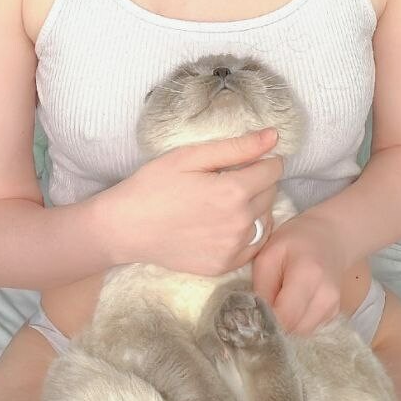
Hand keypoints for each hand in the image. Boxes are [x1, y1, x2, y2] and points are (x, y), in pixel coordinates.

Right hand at [107, 127, 282, 276]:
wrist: (125, 227)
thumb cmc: (153, 185)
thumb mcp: (191, 156)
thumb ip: (237, 147)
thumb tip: (274, 135)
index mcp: (233, 191)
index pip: (273, 170)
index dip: (263, 159)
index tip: (245, 159)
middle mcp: (240, 223)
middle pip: (270, 193)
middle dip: (258, 181)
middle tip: (228, 177)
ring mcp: (233, 248)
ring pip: (265, 219)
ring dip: (254, 206)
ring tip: (225, 200)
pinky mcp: (224, 265)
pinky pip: (254, 244)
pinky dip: (248, 231)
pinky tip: (225, 222)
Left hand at [250, 212, 344, 335]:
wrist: (329, 238)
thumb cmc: (295, 242)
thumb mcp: (268, 254)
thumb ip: (261, 286)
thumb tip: (257, 315)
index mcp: (308, 275)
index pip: (285, 316)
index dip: (265, 320)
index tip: (253, 313)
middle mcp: (325, 295)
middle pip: (293, 329)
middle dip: (275, 323)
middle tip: (264, 305)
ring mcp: (333, 306)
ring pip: (301, 332)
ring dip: (286, 323)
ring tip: (280, 300)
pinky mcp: (334, 313)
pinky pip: (309, 328)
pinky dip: (297, 321)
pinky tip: (293, 302)